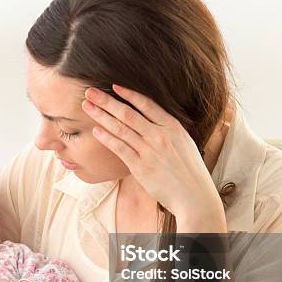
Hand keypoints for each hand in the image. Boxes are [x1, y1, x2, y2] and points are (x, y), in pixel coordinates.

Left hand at [82, 85, 225, 230]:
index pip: (147, 104)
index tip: (113, 86)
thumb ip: (168, 130)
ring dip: (101, 116)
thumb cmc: (190, 170)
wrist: (194, 196)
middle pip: (127, 113)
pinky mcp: (140, 167)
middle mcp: (160, 136)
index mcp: (172, 126)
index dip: (128, 94)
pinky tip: (95, 130)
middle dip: (106, 100)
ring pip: (120, 128)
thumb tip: (152, 119)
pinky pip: (119, 148)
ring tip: (87, 107)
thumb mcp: (184, 143)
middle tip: (90, 91)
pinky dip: (106, 138)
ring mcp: (149, 151)